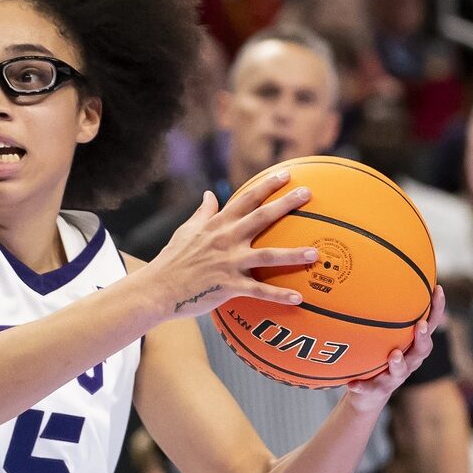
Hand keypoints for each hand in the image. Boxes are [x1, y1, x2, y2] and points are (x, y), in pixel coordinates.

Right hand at [151, 170, 316, 319]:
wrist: (157, 289)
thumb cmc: (171, 260)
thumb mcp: (186, 231)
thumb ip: (203, 213)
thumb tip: (209, 194)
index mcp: (217, 225)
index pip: (245, 199)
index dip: (267, 186)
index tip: (286, 174)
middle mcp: (225, 240)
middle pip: (261, 218)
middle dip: (286, 204)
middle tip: (308, 194)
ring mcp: (228, 263)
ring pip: (267, 256)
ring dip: (293, 255)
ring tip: (316, 253)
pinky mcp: (228, 286)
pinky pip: (258, 291)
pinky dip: (278, 295)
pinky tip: (298, 299)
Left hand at [345, 285, 446, 411]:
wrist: (366, 394)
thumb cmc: (376, 357)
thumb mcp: (380, 335)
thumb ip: (381, 313)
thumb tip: (372, 275)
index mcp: (412, 345)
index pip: (430, 324)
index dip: (437, 309)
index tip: (438, 289)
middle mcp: (409, 361)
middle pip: (423, 349)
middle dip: (423, 337)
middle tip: (421, 325)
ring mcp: (394, 377)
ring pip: (402, 371)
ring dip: (399, 363)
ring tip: (394, 355)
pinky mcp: (377, 390)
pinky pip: (369, 388)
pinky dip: (362, 386)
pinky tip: (352, 383)